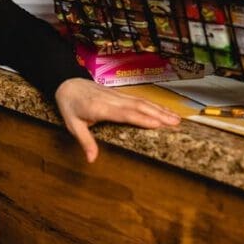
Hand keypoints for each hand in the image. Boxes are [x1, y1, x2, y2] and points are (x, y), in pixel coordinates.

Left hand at [54, 78, 180, 162]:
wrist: (67, 83)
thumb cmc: (69, 106)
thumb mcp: (73, 125)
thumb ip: (85, 141)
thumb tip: (92, 160)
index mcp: (101, 108)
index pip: (125, 114)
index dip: (142, 118)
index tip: (158, 124)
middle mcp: (112, 100)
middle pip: (138, 106)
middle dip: (158, 114)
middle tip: (176, 123)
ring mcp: (117, 96)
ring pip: (141, 101)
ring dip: (160, 109)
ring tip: (176, 118)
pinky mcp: (119, 94)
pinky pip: (139, 99)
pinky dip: (153, 105)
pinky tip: (163, 110)